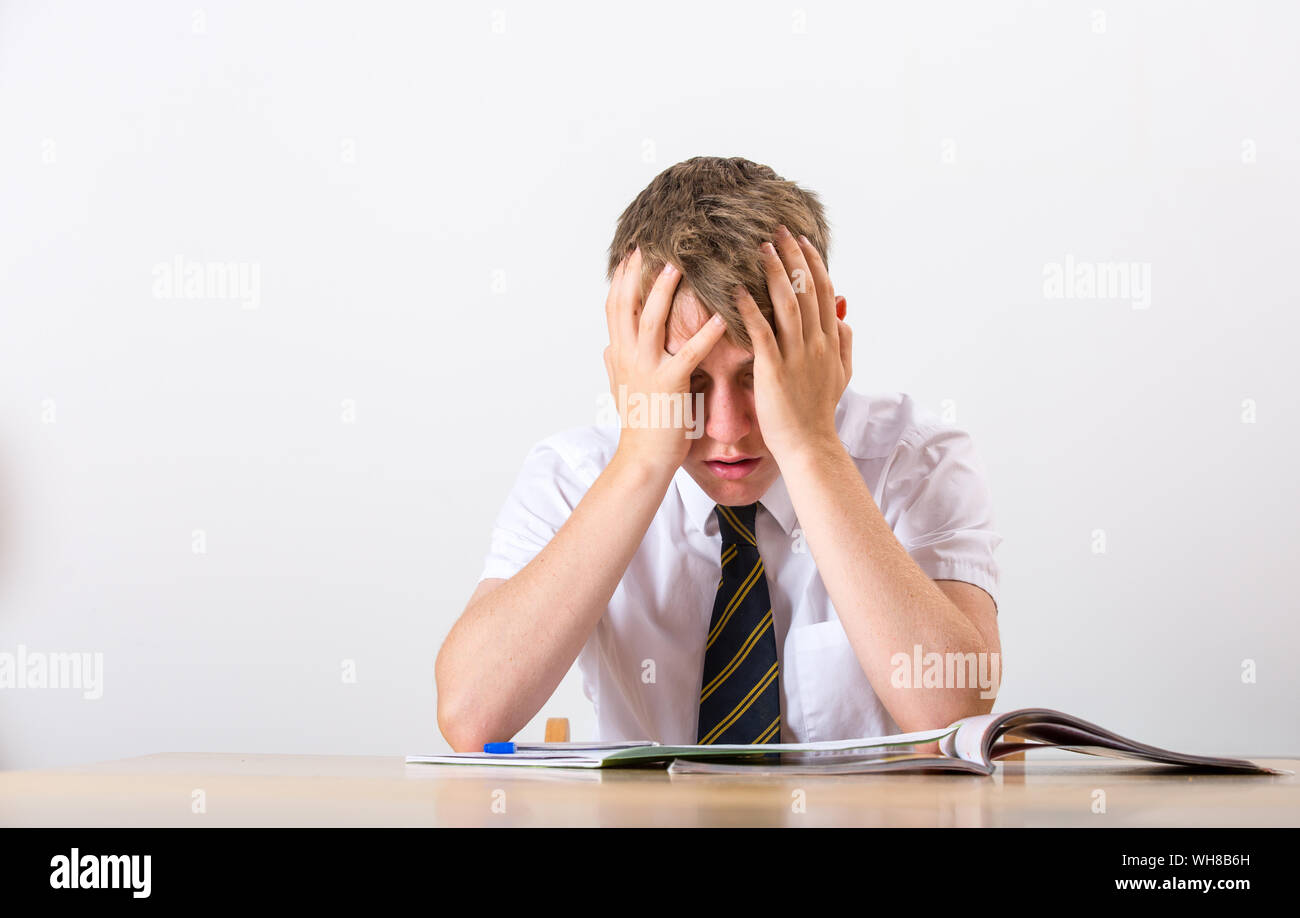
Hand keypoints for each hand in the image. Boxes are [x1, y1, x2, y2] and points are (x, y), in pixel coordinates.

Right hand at [604, 246, 728, 472]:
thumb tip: (607, 345)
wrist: (643, 459)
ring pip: (651, 320)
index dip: (621, 279)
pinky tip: (721, 316)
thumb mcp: (620, 389)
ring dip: (664, 290)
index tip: (630, 254)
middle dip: (637, 273)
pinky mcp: (669, 385)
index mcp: (619, 355)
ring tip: (680, 266)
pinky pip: (688, 353)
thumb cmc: (640, 426)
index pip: (615, 308)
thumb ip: (614, 363)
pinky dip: (705, 333)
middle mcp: (628, 357)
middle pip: (627, 305)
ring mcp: (646, 369)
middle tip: (651, 245)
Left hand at [733, 224, 852, 463]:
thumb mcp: (841, 374)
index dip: (813, 262)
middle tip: (778, 229)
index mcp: (830, 341)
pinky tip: (738, 290)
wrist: (809, 446)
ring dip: (775, 272)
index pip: (823, 291)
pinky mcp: (774, 371)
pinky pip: (763, 333)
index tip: (802, 240)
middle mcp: (817, 343)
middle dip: (793, 256)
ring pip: (788, 304)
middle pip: (807, 289)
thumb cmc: (818, 412)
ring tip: (760, 248)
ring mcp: (797, 356)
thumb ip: (844, 341)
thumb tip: (845, 311)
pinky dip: (751, 309)